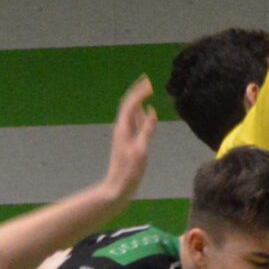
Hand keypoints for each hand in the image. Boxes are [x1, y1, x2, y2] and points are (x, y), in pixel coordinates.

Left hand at [103, 76, 157, 202]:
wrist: (117, 188)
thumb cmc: (129, 172)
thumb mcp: (140, 150)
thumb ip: (146, 130)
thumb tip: (150, 111)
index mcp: (123, 129)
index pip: (131, 105)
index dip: (139, 92)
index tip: (149, 82)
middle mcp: (121, 129)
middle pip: (128, 105)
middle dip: (137, 92)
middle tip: (147, 80)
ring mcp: (123, 136)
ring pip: (130, 113)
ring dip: (138, 101)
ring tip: (147, 91)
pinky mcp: (126, 142)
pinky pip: (133, 122)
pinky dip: (140, 114)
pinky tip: (145, 113)